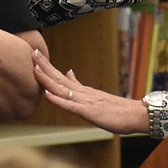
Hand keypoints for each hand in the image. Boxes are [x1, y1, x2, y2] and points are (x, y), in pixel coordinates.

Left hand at [32, 49, 148, 134]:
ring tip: (35, 68)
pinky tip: (48, 95)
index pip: (60, 76)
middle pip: (59, 78)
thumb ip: (79, 86)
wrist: (135, 114)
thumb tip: (68, 72)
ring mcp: (85, 101)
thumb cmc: (116, 109)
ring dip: (47, 79)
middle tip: (32, 52)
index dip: (47, 67)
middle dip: (44, 66)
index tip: (36, 55)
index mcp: (82, 90)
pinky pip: (71, 106)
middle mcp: (82, 93)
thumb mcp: (94, 96)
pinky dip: (58, 100)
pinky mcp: (89, 112)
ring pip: (62, 89)